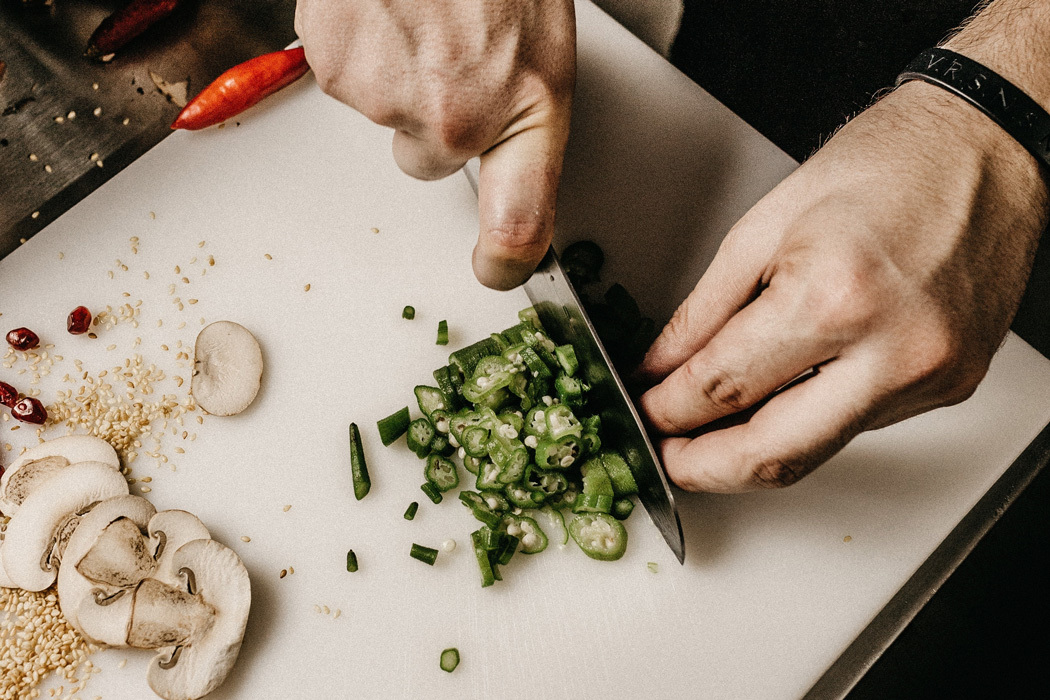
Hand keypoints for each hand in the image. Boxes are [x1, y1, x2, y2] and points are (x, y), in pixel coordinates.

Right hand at [295, 0, 575, 289]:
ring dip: (396, 72)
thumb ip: (517, 115)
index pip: (521, 223)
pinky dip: (360, 45)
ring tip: (420, 13)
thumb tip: (495, 164)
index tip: (496, 269)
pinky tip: (386, 6)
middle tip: (450, 52)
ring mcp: (388, 96)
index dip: (506, 260)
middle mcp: (455, 119)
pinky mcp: (335, 66)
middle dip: (433, 117)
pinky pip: (344, 75)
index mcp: (526, 109)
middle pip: (427, 159)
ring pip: (383, 112)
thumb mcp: (540, 42)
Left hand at [636, 80, 1048, 491]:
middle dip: (704, 468)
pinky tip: (778, 400)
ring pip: (817, 452)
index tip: (646, 410)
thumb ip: (703, 311)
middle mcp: (891, 350)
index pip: (723, 387)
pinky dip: (806, 421)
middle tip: (667, 455)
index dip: (668, 410)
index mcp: (834, 297)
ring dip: (752, 452)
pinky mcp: (951, 385)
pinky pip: (858, 426)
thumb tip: (662, 367)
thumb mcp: (764, 226)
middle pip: (773, 454)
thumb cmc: (885, 163)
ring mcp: (929, 376)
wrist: (985, 146)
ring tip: (709, 432)